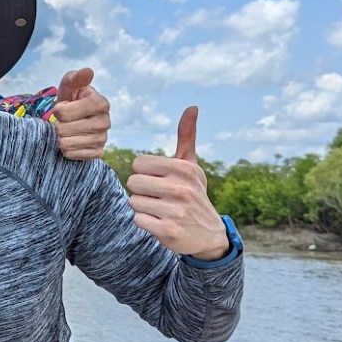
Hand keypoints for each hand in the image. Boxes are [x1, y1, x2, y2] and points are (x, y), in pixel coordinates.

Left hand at [51, 67, 109, 159]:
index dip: (58, 110)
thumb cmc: (71, 98)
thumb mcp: (70, 84)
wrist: (75, 118)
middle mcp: (105, 122)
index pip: (63, 113)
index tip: (65, 106)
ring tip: (69, 129)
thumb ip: (76, 77)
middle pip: (63, 129)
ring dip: (61, 136)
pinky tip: (73, 139)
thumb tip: (88, 72)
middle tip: (66, 120)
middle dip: (58, 124)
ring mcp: (103, 139)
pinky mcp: (97, 153)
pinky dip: (66, 148)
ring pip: (65, 143)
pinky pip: (70, 154)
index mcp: (101, 103)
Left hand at [126, 107, 228, 259]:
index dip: (145, 174)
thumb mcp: (191, 166)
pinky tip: (162, 223)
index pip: (138, 164)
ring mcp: (175, 210)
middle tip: (161, 197)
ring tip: (162, 210)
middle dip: (143, 191)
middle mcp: (180, 188)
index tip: (161, 181)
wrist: (208, 235)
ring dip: (144, 207)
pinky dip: (146, 222)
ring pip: (134, 201)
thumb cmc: (193, 194)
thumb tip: (192, 107)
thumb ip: (187, 137)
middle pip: (133, 182)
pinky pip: (137, 219)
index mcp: (183, 168)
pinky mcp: (168, 230)